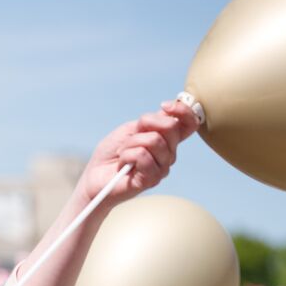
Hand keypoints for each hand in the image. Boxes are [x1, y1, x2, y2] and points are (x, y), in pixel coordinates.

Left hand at [80, 100, 200, 207]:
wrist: (95, 175)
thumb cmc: (112, 153)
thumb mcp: (131, 129)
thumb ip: (152, 121)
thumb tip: (168, 113)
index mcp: (166, 139)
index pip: (190, 123)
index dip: (182, 110)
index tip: (163, 106)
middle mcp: (169, 153)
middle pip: (171, 127)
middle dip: (144, 126)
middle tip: (129, 139)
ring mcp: (163, 167)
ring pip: (154, 140)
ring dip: (131, 143)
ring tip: (123, 154)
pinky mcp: (152, 179)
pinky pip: (143, 155)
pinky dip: (127, 155)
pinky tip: (123, 164)